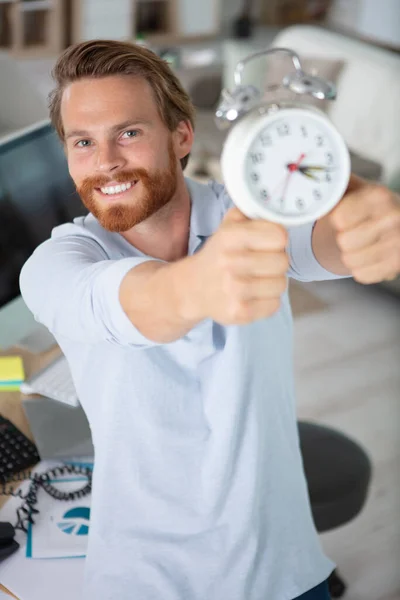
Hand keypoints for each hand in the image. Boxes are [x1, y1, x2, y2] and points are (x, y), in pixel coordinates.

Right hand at [191, 207, 288, 324]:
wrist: (193, 288)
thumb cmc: (219, 255)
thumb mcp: (228, 226)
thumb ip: (252, 213)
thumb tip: (279, 211)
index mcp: (230, 237)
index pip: (279, 236)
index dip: (277, 239)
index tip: (267, 243)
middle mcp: (231, 263)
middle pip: (283, 261)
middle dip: (275, 262)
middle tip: (261, 264)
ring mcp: (235, 290)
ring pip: (281, 284)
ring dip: (273, 282)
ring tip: (256, 280)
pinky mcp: (239, 312)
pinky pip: (274, 304)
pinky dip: (267, 300)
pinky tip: (253, 295)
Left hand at [329, 175, 399, 283]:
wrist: (390, 221)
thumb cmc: (363, 205)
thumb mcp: (350, 188)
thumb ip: (330, 186)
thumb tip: (302, 187)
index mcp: (378, 195)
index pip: (339, 218)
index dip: (335, 219)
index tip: (340, 217)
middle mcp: (393, 218)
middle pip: (344, 241)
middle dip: (341, 238)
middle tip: (350, 232)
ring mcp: (398, 243)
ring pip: (351, 260)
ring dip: (348, 255)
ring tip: (357, 244)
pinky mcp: (396, 265)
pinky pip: (361, 275)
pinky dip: (359, 268)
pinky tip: (366, 255)